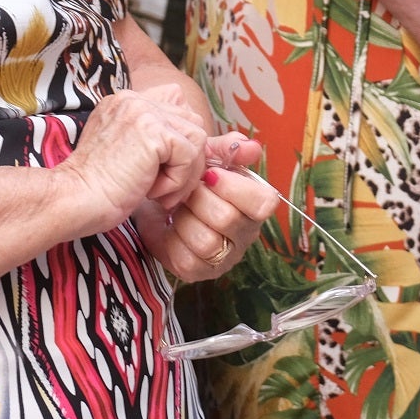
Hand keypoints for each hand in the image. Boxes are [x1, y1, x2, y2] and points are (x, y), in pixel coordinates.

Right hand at [58, 89, 208, 232]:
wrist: (76, 199)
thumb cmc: (97, 187)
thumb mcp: (122, 151)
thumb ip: (147, 137)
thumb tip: (186, 145)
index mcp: (125, 101)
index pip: (176, 105)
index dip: (180, 140)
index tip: (164, 169)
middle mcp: (134, 99)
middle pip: (192, 122)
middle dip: (188, 160)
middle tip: (166, 188)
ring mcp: (143, 111)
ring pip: (197, 137)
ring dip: (185, 173)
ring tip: (159, 192)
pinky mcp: (153, 131)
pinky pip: (190, 155)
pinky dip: (178, 181)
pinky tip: (152, 192)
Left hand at [135, 134, 273, 281]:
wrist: (155, 200)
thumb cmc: (187, 179)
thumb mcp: (204, 156)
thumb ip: (227, 148)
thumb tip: (251, 147)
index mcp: (254, 205)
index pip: (264, 202)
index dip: (235, 188)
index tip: (209, 175)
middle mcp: (245, 233)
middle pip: (228, 219)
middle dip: (199, 200)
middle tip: (186, 190)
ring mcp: (224, 257)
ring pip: (208, 243)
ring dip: (184, 220)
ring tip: (176, 208)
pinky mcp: (199, 271)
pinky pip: (188, 260)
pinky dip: (172, 241)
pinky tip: (170, 228)